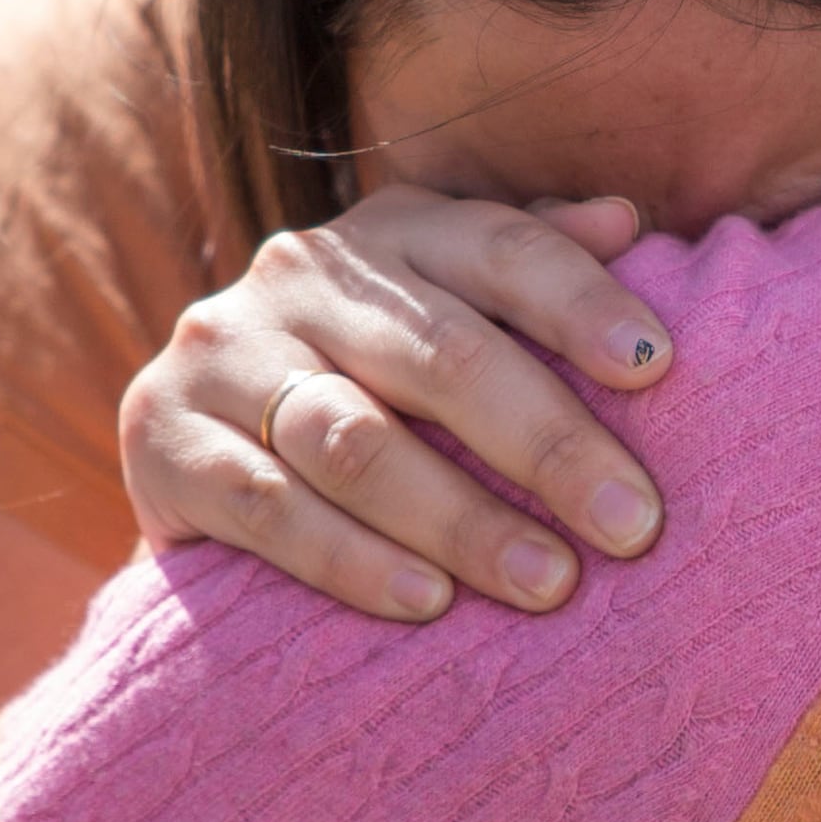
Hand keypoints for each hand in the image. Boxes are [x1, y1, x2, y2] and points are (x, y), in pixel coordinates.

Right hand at [122, 188, 674, 622]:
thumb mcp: (448, 306)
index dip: (582, 302)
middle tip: (634, 527)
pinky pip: (268, 505)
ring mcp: (223, 351)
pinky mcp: (163, 438)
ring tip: (551, 583)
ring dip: (461, 518)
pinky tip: (427, 601)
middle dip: (550, 444)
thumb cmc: (375, 380)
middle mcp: (302, 273)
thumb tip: (628, 220)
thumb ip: (532, 264)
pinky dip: (352, 559)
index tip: (658, 368)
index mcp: (394, 231)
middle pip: (443, 355)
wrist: (199, 446)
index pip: (504, 248)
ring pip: (356, 439)